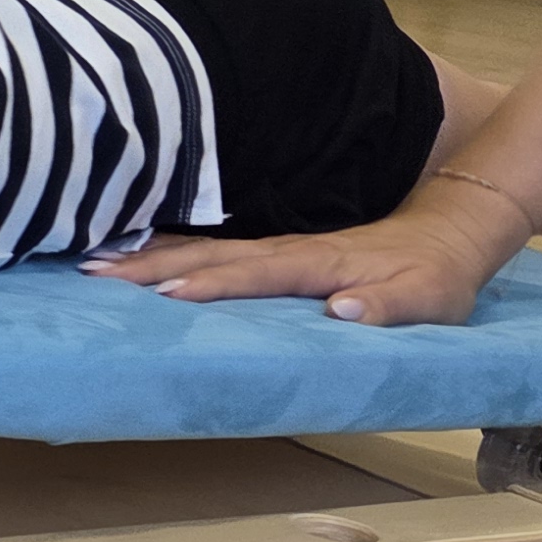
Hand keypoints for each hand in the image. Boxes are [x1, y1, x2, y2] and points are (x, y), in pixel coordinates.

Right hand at [83, 212, 500, 327]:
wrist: (447, 230)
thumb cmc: (435, 277)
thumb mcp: (429, 298)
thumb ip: (387, 305)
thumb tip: (342, 311)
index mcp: (317, 264)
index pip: (254, 273)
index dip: (211, 285)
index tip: (163, 295)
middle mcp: (286, 251)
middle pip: (208, 255)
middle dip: (150, 264)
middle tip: (94, 274)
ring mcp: (273, 247)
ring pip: (200, 248)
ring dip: (147, 255)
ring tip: (94, 263)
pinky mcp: (269, 251)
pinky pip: (207, 248)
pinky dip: (167, 248)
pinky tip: (133, 252)